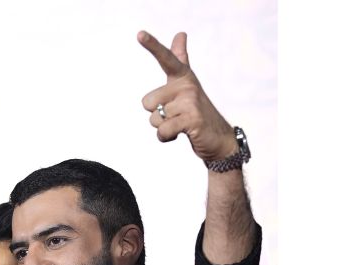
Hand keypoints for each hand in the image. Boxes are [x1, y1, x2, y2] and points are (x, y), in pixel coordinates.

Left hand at [138, 31, 236, 161]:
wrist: (218, 138)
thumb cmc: (196, 110)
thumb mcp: (187, 83)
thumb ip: (181, 59)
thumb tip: (181, 33)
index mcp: (182, 76)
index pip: (166, 58)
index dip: (152, 45)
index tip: (139, 34)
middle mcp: (187, 86)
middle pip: (147, 102)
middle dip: (156, 115)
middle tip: (176, 116)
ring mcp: (190, 102)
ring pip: (154, 119)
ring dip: (162, 128)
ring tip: (180, 124)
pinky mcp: (192, 120)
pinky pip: (162, 131)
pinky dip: (166, 137)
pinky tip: (179, 134)